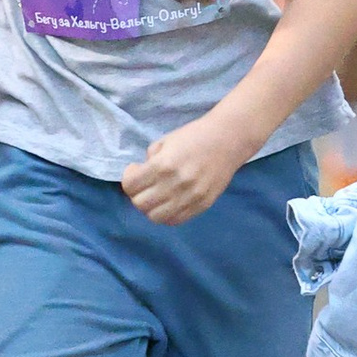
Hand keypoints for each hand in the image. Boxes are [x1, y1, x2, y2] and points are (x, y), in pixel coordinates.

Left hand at [122, 111, 246, 225]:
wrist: (228, 140)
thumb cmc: (194, 136)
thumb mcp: (165, 141)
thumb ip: (150, 160)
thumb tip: (142, 175)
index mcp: (163, 165)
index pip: (130, 185)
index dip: (128, 178)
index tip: (135, 171)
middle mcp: (175, 185)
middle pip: (140, 204)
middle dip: (137, 194)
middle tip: (144, 185)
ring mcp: (190, 198)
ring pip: (156, 217)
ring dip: (151, 207)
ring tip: (156, 196)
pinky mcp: (202, 205)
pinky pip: (176, 220)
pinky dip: (167, 214)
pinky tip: (169, 202)